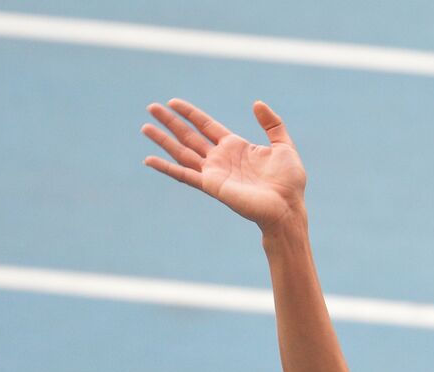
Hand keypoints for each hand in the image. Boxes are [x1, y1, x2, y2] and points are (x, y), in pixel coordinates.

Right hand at [141, 98, 306, 230]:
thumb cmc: (289, 182)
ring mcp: (214, 173)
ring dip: (162, 140)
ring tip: (145, 127)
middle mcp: (221, 159)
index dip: (190, 114)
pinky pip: (184, 174)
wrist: (287, 207)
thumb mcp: (284, 146)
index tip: (173, 102)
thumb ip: (272, 124)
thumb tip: (257, 103)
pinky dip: (166, 167)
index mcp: (236, 147)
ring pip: (182, 152)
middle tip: (151, 107)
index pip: (206, 126)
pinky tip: (149, 160)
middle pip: (189, 136)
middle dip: (170, 122)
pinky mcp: (211, 186)